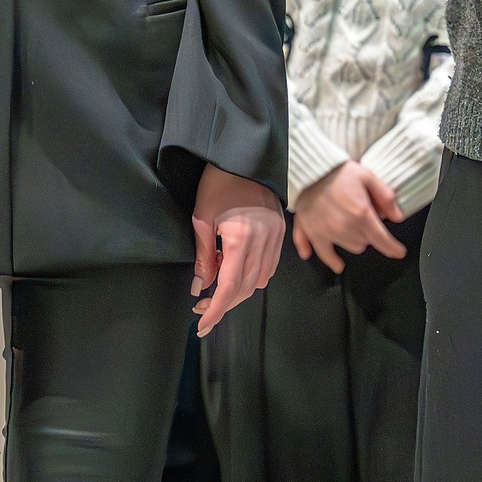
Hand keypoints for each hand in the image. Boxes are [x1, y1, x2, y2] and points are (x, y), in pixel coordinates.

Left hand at [191, 165, 283, 336]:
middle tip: (202, 308)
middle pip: (246, 288)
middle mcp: (264, 240)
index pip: (230, 287)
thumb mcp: (202, 219)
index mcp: (241, 237)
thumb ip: (204, 257)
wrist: (244, 157)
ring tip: (217, 291)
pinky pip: (270, 266)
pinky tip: (238, 273)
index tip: (202, 325)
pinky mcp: (281, 231)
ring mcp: (276, 236)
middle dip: (224, 303)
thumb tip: (201, 288)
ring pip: (260, 280)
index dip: (216, 310)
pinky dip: (254, 277)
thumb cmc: (218, 183)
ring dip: (239, 291)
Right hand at [292, 162, 406, 273]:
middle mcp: (344, 227)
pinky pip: (323, 254)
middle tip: (365, 217)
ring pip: (350, 247)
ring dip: (354, 240)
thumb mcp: (367, 176)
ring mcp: (327, 232)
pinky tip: (336, 262)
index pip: (381, 239)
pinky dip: (330, 259)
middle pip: (366, 243)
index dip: (393, 248)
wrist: (310, 170)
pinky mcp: (312, 233)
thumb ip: (385, 196)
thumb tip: (397, 215)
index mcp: (360, 213)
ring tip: (351, 224)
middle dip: (370, 233)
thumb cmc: (338, 172)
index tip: (399, 252)